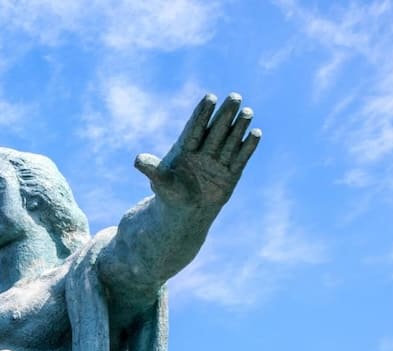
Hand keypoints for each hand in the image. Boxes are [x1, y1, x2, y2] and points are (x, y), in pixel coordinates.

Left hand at [134, 93, 261, 209]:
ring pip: (230, 140)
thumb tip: (137, 160)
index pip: (195, 128)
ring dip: (239, 127)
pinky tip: (255, 133)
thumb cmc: (170, 193)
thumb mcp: (160, 182)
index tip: (209, 98)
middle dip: (224, 114)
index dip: (202, 114)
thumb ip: (152, 169)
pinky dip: (248, 147)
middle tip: (234, 96)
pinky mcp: (231, 173)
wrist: (186, 211)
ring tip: (247, 112)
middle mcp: (204, 150)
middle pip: (216, 130)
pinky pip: (240, 158)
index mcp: (186, 148)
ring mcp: (219, 160)